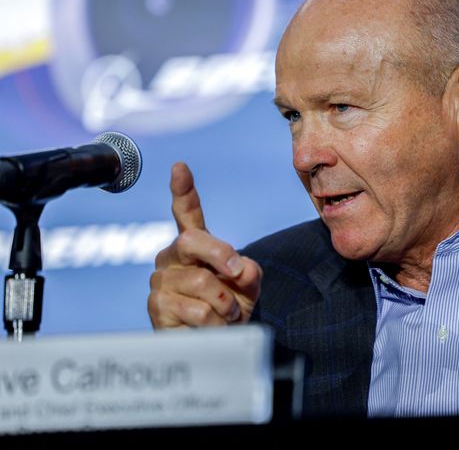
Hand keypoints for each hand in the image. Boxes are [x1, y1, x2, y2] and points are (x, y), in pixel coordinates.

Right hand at [147, 162, 262, 328]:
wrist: (216, 345)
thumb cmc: (229, 308)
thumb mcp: (248, 285)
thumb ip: (248, 271)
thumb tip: (240, 268)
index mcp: (194, 245)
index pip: (186, 213)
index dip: (183, 190)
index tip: (180, 167)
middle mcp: (173, 257)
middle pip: (192, 241)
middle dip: (220, 255)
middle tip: (236, 272)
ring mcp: (162, 281)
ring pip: (201, 282)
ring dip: (226, 302)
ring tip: (226, 312)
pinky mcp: (157, 307)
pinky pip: (197, 310)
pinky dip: (215, 321)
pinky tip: (213, 326)